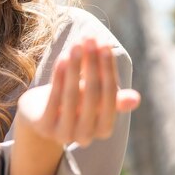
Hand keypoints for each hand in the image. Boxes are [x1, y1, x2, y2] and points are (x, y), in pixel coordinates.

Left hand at [15, 38, 140, 147]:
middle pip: (92, 93)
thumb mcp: (92, 98)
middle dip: (92, 63)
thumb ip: (109, 93)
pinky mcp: (44, 126)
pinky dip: (59, 76)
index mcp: (104, 129)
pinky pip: (53, 98)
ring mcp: (64, 133)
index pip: (110, 94)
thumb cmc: (72, 102)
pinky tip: (62, 58)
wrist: (38, 118)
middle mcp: (86, 135)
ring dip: (75, 66)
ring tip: (76, 44)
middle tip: (90, 38)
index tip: (104, 44)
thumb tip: (136, 99)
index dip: (108, 68)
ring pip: (72, 94)